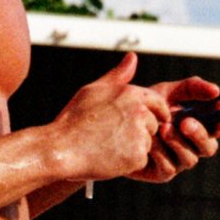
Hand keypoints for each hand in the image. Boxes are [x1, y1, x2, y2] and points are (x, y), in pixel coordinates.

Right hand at [51, 54, 172, 182]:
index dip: (157, 112)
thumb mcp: (93, 90)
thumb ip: (117, 76)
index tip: (152, 120)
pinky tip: (110, 158)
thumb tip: (133, 57)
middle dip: (141, 131)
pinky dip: (129, 162)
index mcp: (131, 94)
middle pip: (153, 124)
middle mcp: (140, 112)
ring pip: (148, 143)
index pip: (158, 103)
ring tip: (109, 146)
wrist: (61, 149)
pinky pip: (141, 160)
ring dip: (135, 147)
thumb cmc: (74, 120)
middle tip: (115, 137)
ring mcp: (140, 135)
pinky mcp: (137, 156)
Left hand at [126, 77, 219, 183]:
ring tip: (163, 128)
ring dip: (178, 143)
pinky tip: (150, 140)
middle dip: (200, 134)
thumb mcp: (168, 92)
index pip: (219, 128)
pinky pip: (169, 167)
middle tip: (186, 122)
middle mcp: (192, 146)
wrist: (116, 123)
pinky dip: (161, 153)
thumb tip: (217, 91)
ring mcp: (178, 161)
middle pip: (209, 148)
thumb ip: (192, 88)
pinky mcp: (162, 173)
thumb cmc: (146, 107)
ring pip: (190, 159)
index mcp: (198, 126)